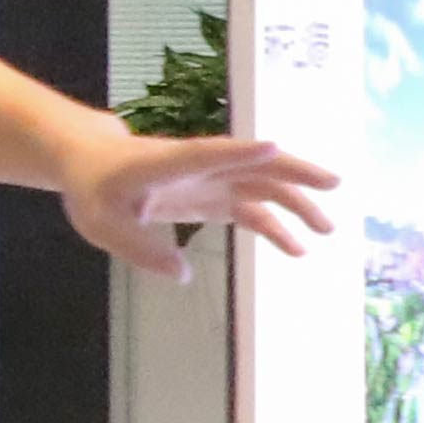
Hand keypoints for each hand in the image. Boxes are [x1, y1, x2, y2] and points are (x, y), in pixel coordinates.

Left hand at [62, 122, 335, 281]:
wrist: (90, 163)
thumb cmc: (93, 188)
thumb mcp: (101, 224)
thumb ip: (140, 249)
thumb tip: (182, 275)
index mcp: (167, 165)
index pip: (206, 154)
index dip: (238, 151)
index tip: (272, 147)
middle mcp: (198, 168)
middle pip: (251, 164)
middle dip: (292, 172)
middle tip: (333, 184)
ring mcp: (209, 180)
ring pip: (260, 184)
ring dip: (295, 202)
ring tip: (326, 229)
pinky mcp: (211, 195)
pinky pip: (249, 209)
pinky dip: (274, 225)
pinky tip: (296, 248)